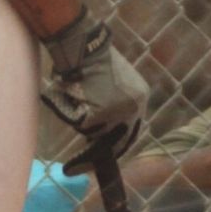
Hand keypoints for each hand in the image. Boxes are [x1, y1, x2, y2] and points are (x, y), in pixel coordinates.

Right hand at [39, 9, 148, 156]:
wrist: (83, 43)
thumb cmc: (90, 60)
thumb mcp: (112, 83)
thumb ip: (113, 105)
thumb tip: (98, 132)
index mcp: (140, 97)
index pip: (131, 132)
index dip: (117, 146)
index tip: (103, 158)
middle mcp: (135, 107)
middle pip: (115, 140)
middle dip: (95, 154)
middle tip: (73, 167)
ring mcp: (118, 112)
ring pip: (93, 132)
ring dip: (80, 120)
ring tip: (75, 92)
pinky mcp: (100, 113)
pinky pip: (80, 123)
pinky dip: (70, 112)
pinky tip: (70, 91)